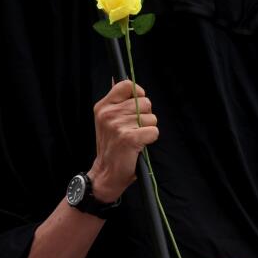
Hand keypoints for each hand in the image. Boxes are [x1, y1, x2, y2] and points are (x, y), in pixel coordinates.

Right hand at [89, 80, 157, 201]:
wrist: (106, 173)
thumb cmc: (112, 145)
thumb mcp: (108, 120)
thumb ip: (119, 102)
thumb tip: (134, 87)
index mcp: (103, 106)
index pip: (127, 85)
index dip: (138, 93)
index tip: (137, 106)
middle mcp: (108, 114)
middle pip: (145, 102)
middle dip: (145, 115)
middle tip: (133, 129)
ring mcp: (117, 126)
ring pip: (151, 117)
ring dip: (147, 128)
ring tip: (134, 138)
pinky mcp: (129, 138)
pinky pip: (154, 131)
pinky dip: (150, 139)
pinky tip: (138, 145)